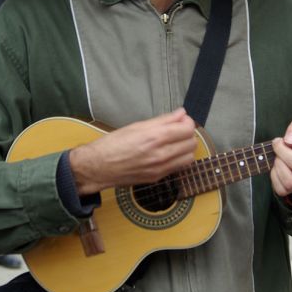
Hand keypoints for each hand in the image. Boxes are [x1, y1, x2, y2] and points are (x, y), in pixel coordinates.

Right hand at [69, 108, 196, 194]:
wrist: (99, 167)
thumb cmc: (114, 144)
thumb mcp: (137, 126)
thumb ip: (163, 120)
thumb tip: (181, 113)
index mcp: (155, 137)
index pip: (187, 129)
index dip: (187, 122)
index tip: (181, 120)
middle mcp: (161, 154)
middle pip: (191, 143)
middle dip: (187, 134)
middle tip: (177, 131)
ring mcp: (160, 168)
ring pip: (189, 157)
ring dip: (185, 148)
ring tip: (174, 143)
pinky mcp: (158, 178)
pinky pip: (178, 167)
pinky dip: (178, 159)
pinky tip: (168, 153)